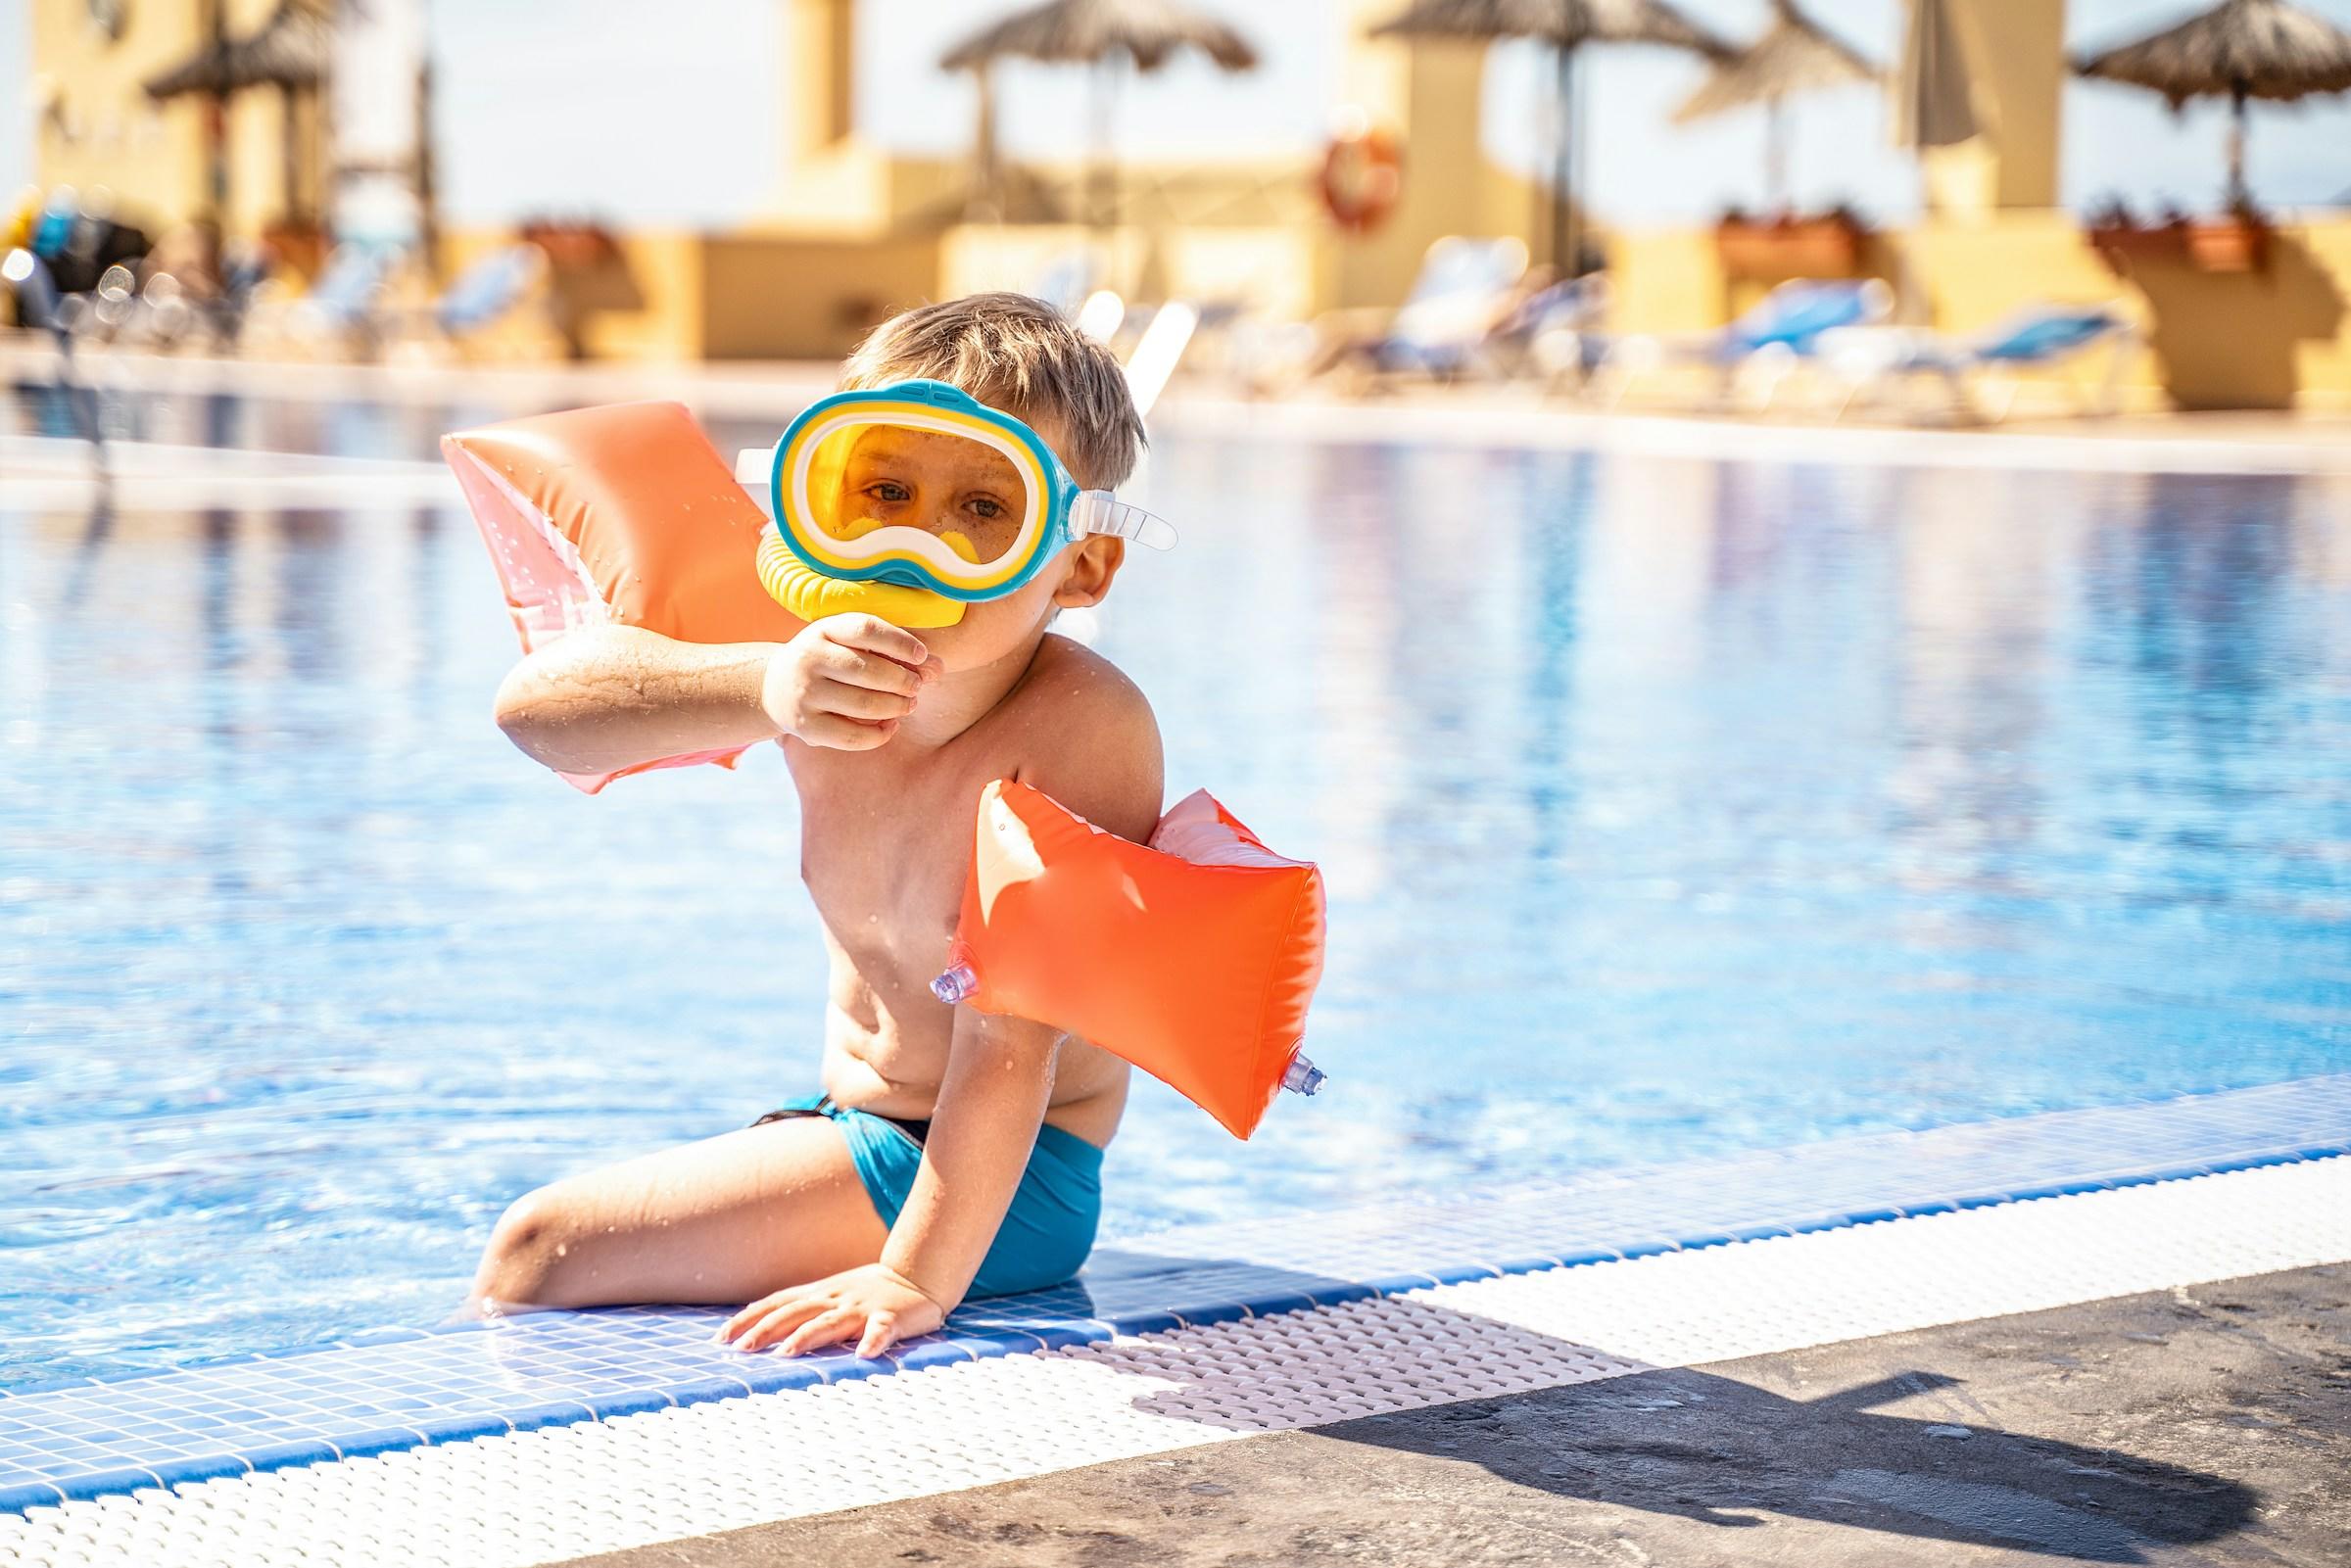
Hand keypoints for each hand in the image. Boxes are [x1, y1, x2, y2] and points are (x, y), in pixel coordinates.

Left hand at [714, 1263, 948, 1358]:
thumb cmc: (868, 1291)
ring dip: (807, 1337)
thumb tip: (759, 1331)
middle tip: (742, 1348)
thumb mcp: (830, 1295)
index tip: (720, 1338)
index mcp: (818, 1294)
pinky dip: (873, 1342)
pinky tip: (864, 1356)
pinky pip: (882, 1330)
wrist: (918, 1275)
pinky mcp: (891, 1318)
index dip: (748, 1319)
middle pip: (795, 1313)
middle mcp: (834, 1299)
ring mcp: (862, 1308)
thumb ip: (801, 1310)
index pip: (776, 1304)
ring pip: (830, 1322)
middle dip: (767, 1330)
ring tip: (787, 1354)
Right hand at [761, 615, 942, 750]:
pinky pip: (852, 736)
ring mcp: (805, 694)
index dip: (900, 641)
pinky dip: (880, 735)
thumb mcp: (848, 645)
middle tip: (917, 686)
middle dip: (903, 681)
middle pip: (869, 671)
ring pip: (864, 705)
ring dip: (897, 707)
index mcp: (823, 630)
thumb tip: (938, 668)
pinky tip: (891, 726)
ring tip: (909, 704)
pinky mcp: (805, 726)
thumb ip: (890, 651)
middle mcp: (809, 659)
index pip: (866, 629)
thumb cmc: (828, 661)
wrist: (774, 687)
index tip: (922, 654)